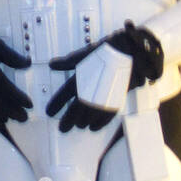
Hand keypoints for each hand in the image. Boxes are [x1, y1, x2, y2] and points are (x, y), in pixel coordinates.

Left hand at [46, 21, 162, 131]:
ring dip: (82, 123)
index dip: (56, 105)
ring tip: (78, 126)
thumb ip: (68, 63)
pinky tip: (93, 127)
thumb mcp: (84, 55)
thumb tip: (52, 64)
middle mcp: (90, 91)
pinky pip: (105, 117)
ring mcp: (103, 98)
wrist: (131, 53)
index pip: (64, 95)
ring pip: (89, 116)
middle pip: (75, 111)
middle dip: (68, 121)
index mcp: (80, 79)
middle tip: (63, 128)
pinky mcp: (115, 101)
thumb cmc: (107, 52)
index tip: (49, 112)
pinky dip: (99, 124)